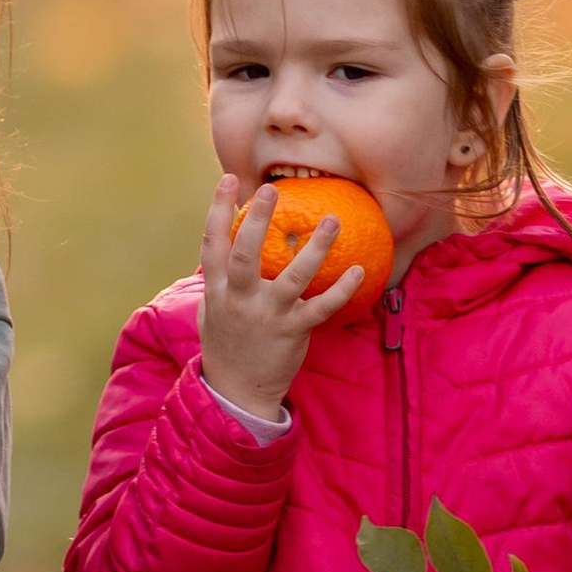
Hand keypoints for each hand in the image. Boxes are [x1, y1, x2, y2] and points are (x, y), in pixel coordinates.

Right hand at [196, 174, 366, 421]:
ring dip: (315, 247)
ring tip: (332, 220)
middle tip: (271, 189)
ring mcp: (267, 316)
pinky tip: (360, 270)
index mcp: (217, 290)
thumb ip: (220, 278)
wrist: (236, 391)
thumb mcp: (212, 308)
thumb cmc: (226, 342)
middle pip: (247, 253)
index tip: (228, 180)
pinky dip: (342, 289)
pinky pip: (322, 307)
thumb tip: (230, 243)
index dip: (218, 209)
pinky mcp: (293, 332)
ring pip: (293, 276)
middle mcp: (240, 299)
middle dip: (257, 220)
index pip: (212, 242)